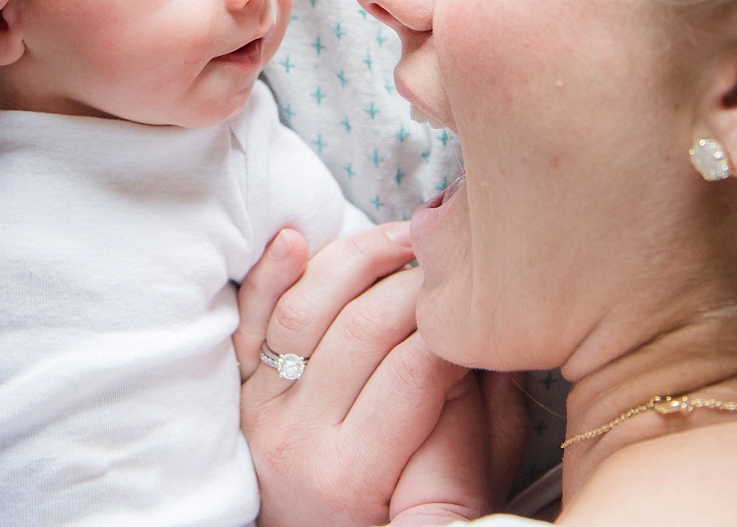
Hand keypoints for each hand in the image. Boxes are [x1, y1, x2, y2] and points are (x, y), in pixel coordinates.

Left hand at [235, 226, 493, 526]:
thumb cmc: (401, 518)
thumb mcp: (463, 486)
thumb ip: (485, 416)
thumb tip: (494, 334)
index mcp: (354, 474)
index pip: (414, 369)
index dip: (449, 321)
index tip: (472, 298)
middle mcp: (299, 439)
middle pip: (361, 328)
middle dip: (413, 281)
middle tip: (446, 262)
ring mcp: (262, 410)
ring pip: (305, 309)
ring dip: (355, 259)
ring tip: (400, 239)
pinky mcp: (242, 390)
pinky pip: (250, 321)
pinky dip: (270, 274)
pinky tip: (294, 238)